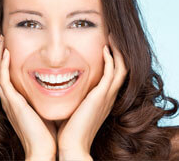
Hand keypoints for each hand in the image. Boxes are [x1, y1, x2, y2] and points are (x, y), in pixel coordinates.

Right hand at [0, 35, 56, 160]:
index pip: (5, 76)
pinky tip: (8, 52)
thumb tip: (58, 85)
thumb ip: (45, 97)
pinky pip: (2, 80)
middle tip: (3, 38)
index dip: (5, 61)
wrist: (45, 150)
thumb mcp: (45, 109)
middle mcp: (8, 100)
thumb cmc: (48, 132)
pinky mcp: (12, 103)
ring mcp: (8, 101)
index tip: (12, 46)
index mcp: (15, 101)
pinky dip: (2, 65)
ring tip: (2, 39)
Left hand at [57, 34, 127, 160]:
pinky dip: (110, 60)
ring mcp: (106, 97)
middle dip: (119, 53)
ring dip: (117, 52)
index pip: (114, 76)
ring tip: (112, 38)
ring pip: (120, 69)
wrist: (71, 145)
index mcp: (103, 100)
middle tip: (113, 38)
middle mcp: (108, 97)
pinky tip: (104, 49)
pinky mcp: (101, 96)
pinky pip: (111, 73)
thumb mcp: (75, 109)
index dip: (113, 61)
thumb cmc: (69, 129)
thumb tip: (62, 88)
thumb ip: (74, 98)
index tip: (105, 47)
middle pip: (121, 70)